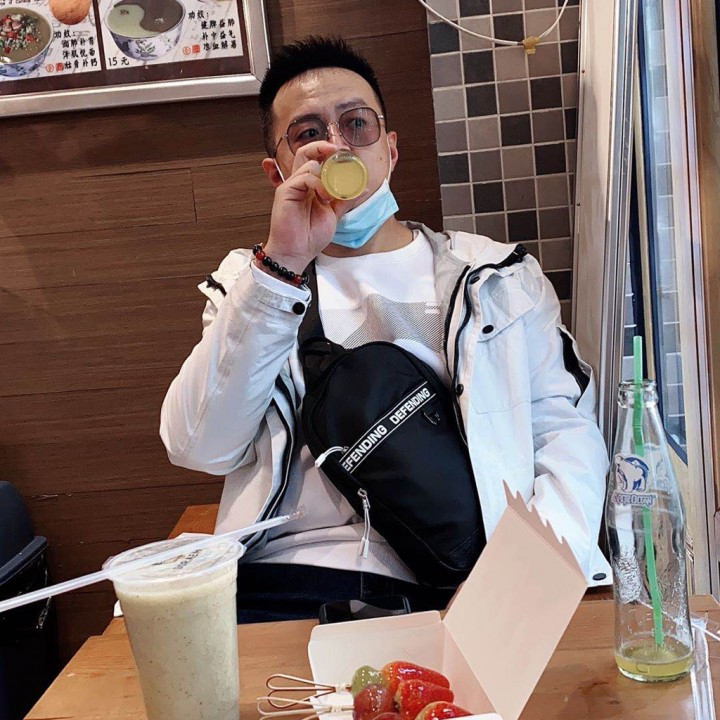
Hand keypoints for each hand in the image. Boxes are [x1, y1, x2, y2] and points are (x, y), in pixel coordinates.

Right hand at [263, 141, 339, 274]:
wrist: (297, 253)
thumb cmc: (310, 237)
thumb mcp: (334, 215)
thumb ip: (345, 199)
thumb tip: (362, 188)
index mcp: (311, 186)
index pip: (318, 160)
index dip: (330, 154)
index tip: (346, 155)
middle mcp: (300, 183)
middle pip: (307, 152)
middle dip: (323, 147)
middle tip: (338, 151)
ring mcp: (292, 186)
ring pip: (309, 163)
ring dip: (326, 176)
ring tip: (331, 195)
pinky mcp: (285, 191)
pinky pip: (304, 177)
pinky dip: (318, 184)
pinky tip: (323, 198)